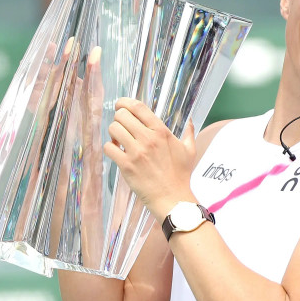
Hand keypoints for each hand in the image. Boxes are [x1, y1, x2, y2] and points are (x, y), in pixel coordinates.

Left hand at [103, 98, 196, 218]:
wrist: (173, 198)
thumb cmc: (181, 175)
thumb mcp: (190, 150)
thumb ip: (189, 132)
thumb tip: (190, 121)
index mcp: (161, 132)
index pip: (138, 107)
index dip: (125, 102)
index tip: (121, 105)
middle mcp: (148, 139)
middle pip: (122, 115)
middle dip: (119, 118)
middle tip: (122, 127)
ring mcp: (136, 152)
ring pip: (114, 129)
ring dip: (113, 133)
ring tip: (119, 140)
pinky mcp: (126, 165)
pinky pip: (109, 148)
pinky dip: (110, 148)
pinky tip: (117, 152)